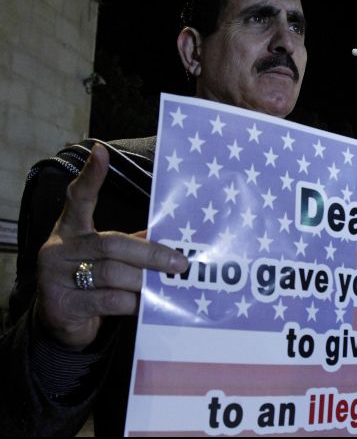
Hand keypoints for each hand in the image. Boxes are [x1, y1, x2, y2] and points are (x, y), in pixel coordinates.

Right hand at [34, 144, 187, 350]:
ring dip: (144, 281)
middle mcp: (59, 248)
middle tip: (180, 263)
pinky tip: (146, 304)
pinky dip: (133, 303)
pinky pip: (108, 301)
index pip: (78, 198)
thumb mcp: (106, 259)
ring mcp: (56, 277)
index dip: (90, 176)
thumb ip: (131, 245)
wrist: (60, 324)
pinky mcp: (63, 305)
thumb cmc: (91, 282)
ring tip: (166, 285)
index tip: (101, 152)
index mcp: (70, 230)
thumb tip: (166, 235)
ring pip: (112, 274)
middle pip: (112, 244)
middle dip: (151, 254)